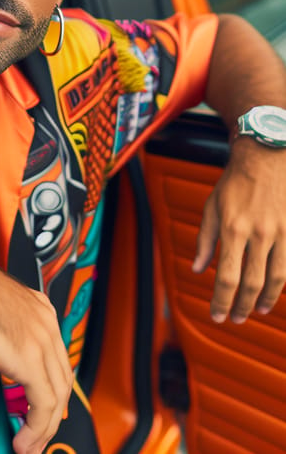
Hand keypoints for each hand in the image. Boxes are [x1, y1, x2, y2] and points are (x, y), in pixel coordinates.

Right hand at [0, 242, 71, 453]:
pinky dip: (36, 429)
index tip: (42, 409)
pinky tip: (24, 441)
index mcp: (40, 308)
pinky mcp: (28, 359)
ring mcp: (40, 340)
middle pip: (63, 379)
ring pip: (57, 397)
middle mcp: (46, 323)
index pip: (58, 357)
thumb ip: (1, 325)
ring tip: (30, 446)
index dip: (53, 387)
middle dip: (53, 414)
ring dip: (44, 429)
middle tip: (39, 435)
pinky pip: (43, 405)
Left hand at [193, 138, 285, 322]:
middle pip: (252, 283)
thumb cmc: (236, 182)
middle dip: (243, 306)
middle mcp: (259, 234)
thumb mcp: (212, 207)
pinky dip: (282, 282)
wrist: (268, 157)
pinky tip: (275, 289)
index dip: (221, 300)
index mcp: (233, 228)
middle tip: (235, 318)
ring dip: (266, 300)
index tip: (216, 315)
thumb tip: (199, 269)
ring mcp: (282, 233)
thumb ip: (206, 240)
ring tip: (258, 310)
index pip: (227, 277)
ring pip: (276, 278)